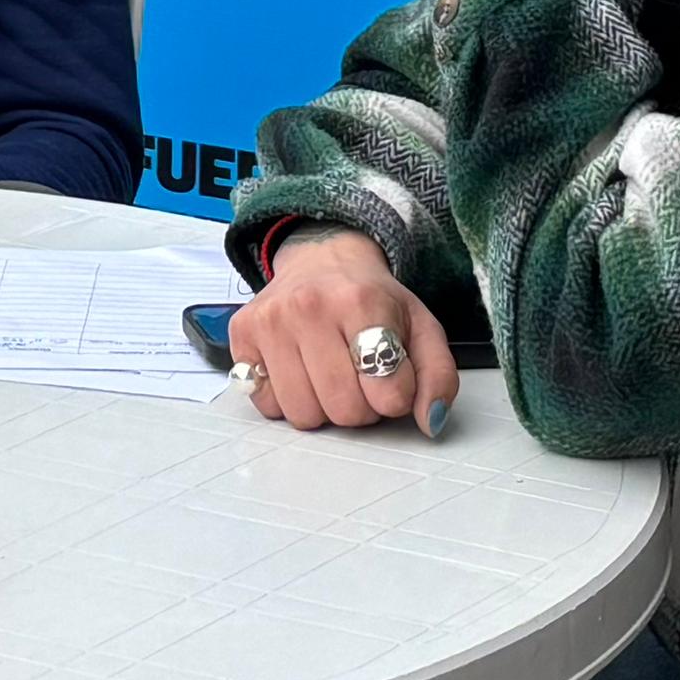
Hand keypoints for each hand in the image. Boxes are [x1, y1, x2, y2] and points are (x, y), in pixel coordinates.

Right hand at [230, 225, 459, 433]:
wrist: (323, 259)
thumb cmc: (372, 299)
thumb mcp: (420, 328)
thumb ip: (438, 376)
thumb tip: (430, 421)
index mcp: (362, 301)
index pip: (389, 394)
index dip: (395, 396)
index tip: (391, 376)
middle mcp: (310, 306)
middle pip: (345, 410)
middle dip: (360, 406)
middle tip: (358, 376)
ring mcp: (271, 320)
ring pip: (303, 414)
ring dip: (322, 407)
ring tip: (329, 375)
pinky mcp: (242, 333)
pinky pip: (267, 405)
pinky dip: (286, 399)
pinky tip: (298, 371)